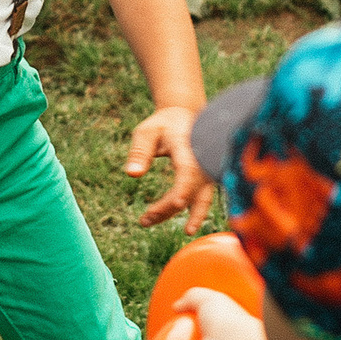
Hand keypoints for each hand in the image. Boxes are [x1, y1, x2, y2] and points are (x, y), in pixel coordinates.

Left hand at [128, 104, 214, 232]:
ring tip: (148, 222)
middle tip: (144, 220)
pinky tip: (165, 219)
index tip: (176, 204)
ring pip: (200, 200)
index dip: (185, 187)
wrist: (185, 117)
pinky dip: (185, 212)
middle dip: (170, 208)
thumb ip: (140, 151)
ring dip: (176, 215)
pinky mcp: (207, 181)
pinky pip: (200, 200)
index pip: (189, 169)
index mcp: (189, 146)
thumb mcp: (147, 131)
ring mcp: (208, 172)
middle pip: (193, 190)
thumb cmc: (164, 125)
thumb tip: (132, 174)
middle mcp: (204, 161)